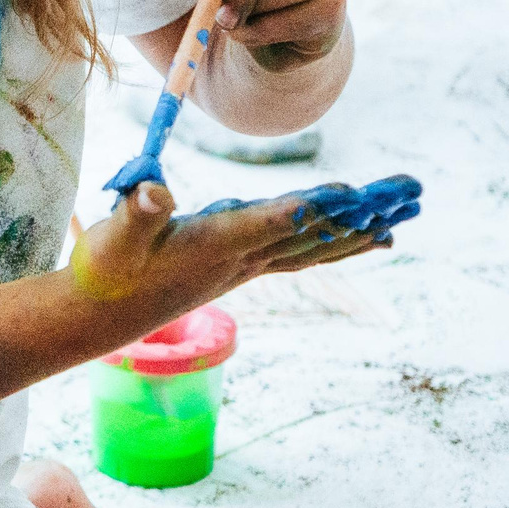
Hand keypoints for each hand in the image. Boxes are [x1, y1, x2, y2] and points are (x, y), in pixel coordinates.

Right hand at [68, 174, 413, 307]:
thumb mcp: (113, 236)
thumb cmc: (104, 270)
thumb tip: (155, 191)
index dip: (312, 207)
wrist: (96, 316)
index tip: (354, 193)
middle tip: (412, 193)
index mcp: (212, 245)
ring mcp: (242, 266)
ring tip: (405, 216)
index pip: (270, 223)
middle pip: (313, 233)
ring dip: (362, 230)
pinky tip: (362, 238)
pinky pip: (301, 253)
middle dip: (364, 213)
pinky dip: (336, 243)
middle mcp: (239, 260)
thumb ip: (137, 211)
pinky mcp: (238, 267)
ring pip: (315, 246)